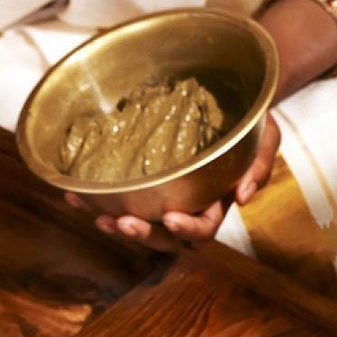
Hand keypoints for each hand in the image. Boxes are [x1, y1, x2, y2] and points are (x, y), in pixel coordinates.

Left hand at [70, 115, 281, 251]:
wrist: (226, 100)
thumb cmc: (247, 120)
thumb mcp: (264, 136)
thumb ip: (258, 164)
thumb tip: (243, 198)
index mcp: (214, 203)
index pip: (202, 229)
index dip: (186, 229)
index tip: (172, 218)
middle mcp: (184, 206)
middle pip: (163, 236)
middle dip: (141, 234)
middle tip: (120, 223)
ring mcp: (159, 198)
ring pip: (135, 223)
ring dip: (113, 224)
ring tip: (94, 214)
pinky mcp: (137, 185)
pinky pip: (113, 199)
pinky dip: (92, 200)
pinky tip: (73, 195)